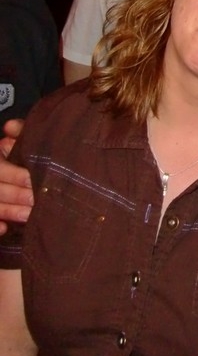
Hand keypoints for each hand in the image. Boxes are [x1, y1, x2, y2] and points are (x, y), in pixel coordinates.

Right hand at [0, 119, 32, 234]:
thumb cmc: (16, 154)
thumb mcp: (16, 142)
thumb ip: (18, 133)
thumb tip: (10, 126)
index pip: (0, 168)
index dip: (15, 175)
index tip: (33, 180)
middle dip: (16, 195)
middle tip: (36, 201)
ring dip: (8, 211)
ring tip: (28, 215)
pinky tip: (4, 229)